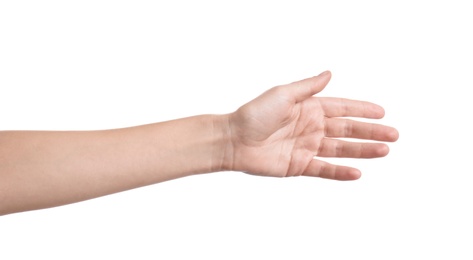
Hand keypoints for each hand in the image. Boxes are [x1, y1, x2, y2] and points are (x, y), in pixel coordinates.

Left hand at [225, 71, 398, 179]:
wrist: (235, 140)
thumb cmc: (255, 114)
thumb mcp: (283, 94)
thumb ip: (309, 87)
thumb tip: (329, 73)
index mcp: (309, 108)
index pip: (342, 108)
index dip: (362, 110)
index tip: (382, 112)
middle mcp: (311, 127)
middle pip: (347, 130)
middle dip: (370, 132)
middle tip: (393, 135)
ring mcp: (307, 147)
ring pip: (341, 150)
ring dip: (363, 151)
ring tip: (384, 151)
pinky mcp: (299, 165)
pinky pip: (325, 169)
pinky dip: (340, 172)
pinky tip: (357, 172)